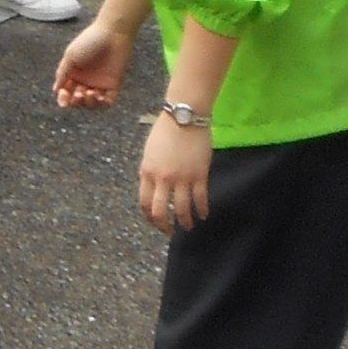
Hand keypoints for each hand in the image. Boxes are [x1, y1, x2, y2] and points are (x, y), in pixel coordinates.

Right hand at [53, 19, 131, 110]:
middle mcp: (86, 80)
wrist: (113, 33)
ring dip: (88, 104)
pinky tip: (98, 97)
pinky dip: (102, 104)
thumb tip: (56, 90)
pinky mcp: (113, 85)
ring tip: (89, 94)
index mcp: (74, 73)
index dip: (63, 98)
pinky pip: (107, 102)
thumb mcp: (71, 56)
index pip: (66, 92)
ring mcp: (100, 83)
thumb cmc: (90, 40)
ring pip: (92, 104)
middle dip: (76, 102)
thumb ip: (62, 73)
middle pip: (78, 100)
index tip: (64, 98)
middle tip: (78, 95)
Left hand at [138, 113, 212, 232]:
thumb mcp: (149, 152)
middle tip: (170, 232)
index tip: (155, 222)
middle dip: (164, 226)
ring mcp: (181, 178)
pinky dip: (202, 210)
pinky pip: (200, 199)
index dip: (149, 217)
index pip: (144, 202)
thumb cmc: (165, 130)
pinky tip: (203, 215)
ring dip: (185, 222)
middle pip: (160, 212)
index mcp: (147, 172)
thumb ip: (150, 171)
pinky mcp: (199, 175)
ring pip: (181, 209)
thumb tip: (153, 188)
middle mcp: (162, 178)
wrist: (184, 116)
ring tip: (189, 226)